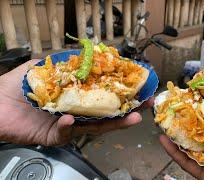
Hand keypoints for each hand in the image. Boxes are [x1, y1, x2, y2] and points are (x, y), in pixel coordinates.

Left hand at [0, 60, 153, 145]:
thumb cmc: (15, 85)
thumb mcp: (42, 66)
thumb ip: (63, 62)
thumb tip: (87, 56)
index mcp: (76, 96)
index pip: (102, 94)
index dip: (119, 90)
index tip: (137, 85)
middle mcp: (76, 111)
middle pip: (106, 113)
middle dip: (127, 110)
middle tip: (145, 105)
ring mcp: (67, 125)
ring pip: (95, 127)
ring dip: (114, 123)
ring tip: (131, 118)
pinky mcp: (55, 136)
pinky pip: (66, 134)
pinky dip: (69, 127)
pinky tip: (70, 119)